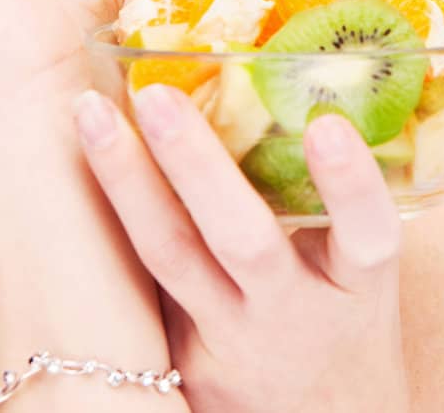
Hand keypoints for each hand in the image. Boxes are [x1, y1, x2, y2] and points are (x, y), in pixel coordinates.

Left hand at [73, 84, 410, 412]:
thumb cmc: (345, 325)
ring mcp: (228, 342)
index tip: (325, 125)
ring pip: (171, 259)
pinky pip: (140, 281)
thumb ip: (330, 201)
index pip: (367, 237)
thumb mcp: (360, 273)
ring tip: (90, 113)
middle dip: (198, 165)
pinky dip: (109, 217)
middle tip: (157, 95)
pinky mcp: (178, 361)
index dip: (349, 184)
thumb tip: (287, 81)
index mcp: (358, 287)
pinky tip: (76, 163)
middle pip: (244, 241)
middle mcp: (293, 314)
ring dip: (127, 181)